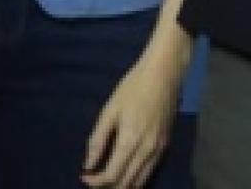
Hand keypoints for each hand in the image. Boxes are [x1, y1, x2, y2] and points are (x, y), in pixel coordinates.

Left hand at [81, 39, 186, 188]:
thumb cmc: (133, 87)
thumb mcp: (110, 110)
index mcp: (130, 142)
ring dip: (123, 185)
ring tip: (108, 178)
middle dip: (107, 187)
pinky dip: (136, 178)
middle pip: (125, 183)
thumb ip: (98, 140)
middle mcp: (146, 151)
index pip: (111, 176)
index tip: (84, 176)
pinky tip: (126, 171)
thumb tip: (88, 165)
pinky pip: (150, 171)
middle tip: (94, 179)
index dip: (95, 182)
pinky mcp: (166, 144)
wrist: (165, 72)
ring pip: (140, 181)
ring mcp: (159, 149)